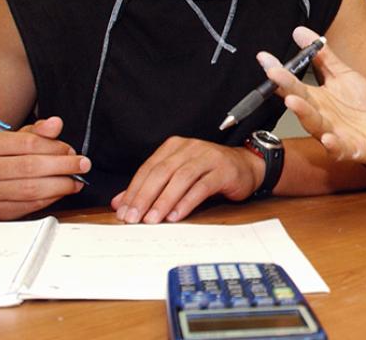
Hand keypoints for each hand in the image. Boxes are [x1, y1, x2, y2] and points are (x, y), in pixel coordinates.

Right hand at [0, 116, 89, 219]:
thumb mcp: (12, 138)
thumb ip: (37, 131)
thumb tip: (56, 123)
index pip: (28, 143)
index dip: (55, 147)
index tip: (71, 150)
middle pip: (31, 167)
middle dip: (63, 166)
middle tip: (82, 164)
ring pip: (32, 189)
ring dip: (61, 185)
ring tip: (75, 180)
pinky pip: (30, 205)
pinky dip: (51, 198)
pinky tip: (61, 191)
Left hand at [111, 137, 258, 223]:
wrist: (246, 166)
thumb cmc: (209, 172)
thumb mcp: (178, 176)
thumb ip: (150, 187)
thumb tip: (120, 203)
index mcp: (175, 146)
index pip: (148, 168)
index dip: (134, 190)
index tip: (123, 211)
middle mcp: (190, 148)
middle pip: (161, 172)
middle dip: (144, 197)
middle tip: (133, 218)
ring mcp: (208, 157)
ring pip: (180, 178)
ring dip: (164, 201)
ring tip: (152, 219)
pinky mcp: (223, 170)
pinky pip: (202, 186)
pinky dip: (187, 202)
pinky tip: (176, 215)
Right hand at [269, 26, 365, 166]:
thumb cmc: (360, 105)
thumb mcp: (343, 75)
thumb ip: (323, 56)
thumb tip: (300, 33)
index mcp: (316, 98)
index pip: (293, 83)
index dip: (279, 71)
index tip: (265, 58)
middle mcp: (320, 115)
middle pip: (300, 101)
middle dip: (287, 88)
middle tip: (275, 74)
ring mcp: (331, 132)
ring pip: (314, 124)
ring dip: (303, 113)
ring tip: (293, 101)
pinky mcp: (348, 148)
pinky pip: (338, 148)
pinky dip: (332, 144)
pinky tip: (327, 138)